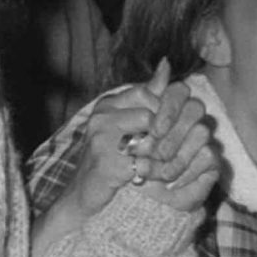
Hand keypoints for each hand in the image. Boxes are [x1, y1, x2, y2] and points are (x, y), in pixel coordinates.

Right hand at [60, 60, 219, 216]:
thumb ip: (148, 94)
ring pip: (152, 140)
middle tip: (173, 149)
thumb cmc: (110, 155)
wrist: (83, 192)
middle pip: (152, 117)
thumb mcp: (126, 120)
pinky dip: (157, 172)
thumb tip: (166, 64)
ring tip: (167, 163)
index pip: (147, 92)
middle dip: (167, 135)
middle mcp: (102, 117)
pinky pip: (146, 164)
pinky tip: (158, 177)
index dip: (166, 110)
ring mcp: (102, 140)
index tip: (169, 127)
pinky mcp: (107, 164)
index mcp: (108, 104)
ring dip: (164, 155)